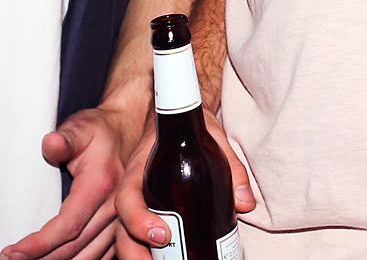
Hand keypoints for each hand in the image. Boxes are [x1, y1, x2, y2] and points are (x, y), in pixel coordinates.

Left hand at [1, 104, 138, 259]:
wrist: (130, 130)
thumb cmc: (100, 131)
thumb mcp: (81, 127)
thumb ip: (65, 138)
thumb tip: (51, 143)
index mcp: (100, 185)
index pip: (67, 226)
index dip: (40, 244)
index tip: (15, 251)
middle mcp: (113, 207)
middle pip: (75, 247)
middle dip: (41, 258)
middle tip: (10, 258)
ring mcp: (120, 220)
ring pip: (88, 256)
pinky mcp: (121, 227)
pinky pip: (100, 255)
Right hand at [113, 106, 254, 259]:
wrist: (182, 120)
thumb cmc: (194, 129)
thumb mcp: (215, 138)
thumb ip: (233, 168)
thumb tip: (245, 204)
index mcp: (141, 169)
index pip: (127, 199)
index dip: (138, 220)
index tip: (163, 235)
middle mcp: (136, 190)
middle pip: (121, 228)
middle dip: (135, 252)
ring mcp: (140, 204)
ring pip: (127, 236)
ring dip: (141, 256)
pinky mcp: (150, 213)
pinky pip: (141, 237)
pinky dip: (151, 252)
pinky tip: (172, 257)